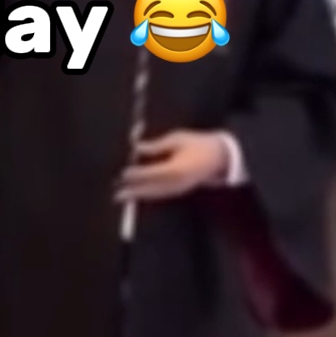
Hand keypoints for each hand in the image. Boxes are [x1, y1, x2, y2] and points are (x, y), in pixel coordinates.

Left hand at [115, 130, 229, 203]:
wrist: (218, 157)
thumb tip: (136, 147)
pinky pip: (160, 195)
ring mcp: (178, 189)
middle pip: (151, 189)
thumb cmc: (198, 144)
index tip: (123, 173)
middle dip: (133, 191)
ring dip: (138, 196)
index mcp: (177, 168)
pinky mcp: (178, 192)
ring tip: (121, 197)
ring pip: (154, 195)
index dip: (137, 174)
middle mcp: (177, 183)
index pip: (152, 173)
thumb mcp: (177, 139)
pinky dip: (147, 195)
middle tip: (117, 195)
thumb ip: (156, 146)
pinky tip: (136, 195)